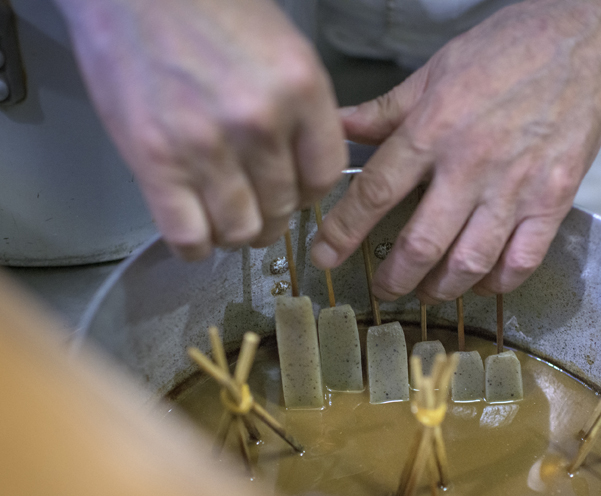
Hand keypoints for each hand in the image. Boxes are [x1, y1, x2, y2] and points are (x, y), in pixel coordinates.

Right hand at [56, 0, 346, 259]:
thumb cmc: (205, 4)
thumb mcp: (280, 45)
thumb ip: (301, 107)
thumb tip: (310, 158)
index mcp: (299, 87)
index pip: (325, 175)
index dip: (310, 193)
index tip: (296, 192)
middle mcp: (259, 122)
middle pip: (282, 207)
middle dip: (273, 214)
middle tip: (257, 206)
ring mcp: (205, 146)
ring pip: (240, 230)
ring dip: (237, 233)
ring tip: (226, 217)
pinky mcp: (154, 162)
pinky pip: (188, 236)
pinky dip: (196, 246)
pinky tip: (197, 232)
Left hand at [311, 0, 600, 302]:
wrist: (587, 42)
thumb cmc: (512, 49)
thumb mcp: (436, 70)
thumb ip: (387, 110)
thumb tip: (341, 127)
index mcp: (434, 129)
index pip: (375, 192)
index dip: (343, 232)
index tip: (325, 255)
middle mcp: (471, 165)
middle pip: (421, 242)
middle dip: (393, 277)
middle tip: (382, 287)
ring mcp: (516, 187)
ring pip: (469, 261)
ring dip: (441, 288)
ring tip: (426, 292)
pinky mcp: (554, 200)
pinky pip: (522, 259)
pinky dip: (497, 282)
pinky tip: (482, 282)